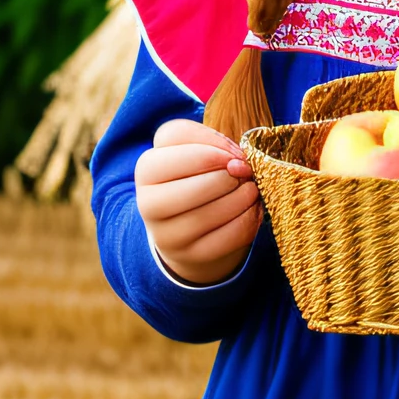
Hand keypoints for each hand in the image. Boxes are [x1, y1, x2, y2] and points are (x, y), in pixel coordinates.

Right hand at [135, 119, 261, 285]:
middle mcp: (148, 203)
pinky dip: (249, 219)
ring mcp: (167, 235)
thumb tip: (238, 161)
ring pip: (215, 212)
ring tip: (250, 190)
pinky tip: (250, 210)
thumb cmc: (198, 178)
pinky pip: (231, 234)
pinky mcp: (191, 255)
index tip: (234, 153)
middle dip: (232, 176)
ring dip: (244, 196)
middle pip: (199, 183)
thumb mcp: (197, 150)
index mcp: (147, 168)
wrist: (192, 229)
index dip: (215, 145)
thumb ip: (212, 142)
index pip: (176, 143)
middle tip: (245, 174)